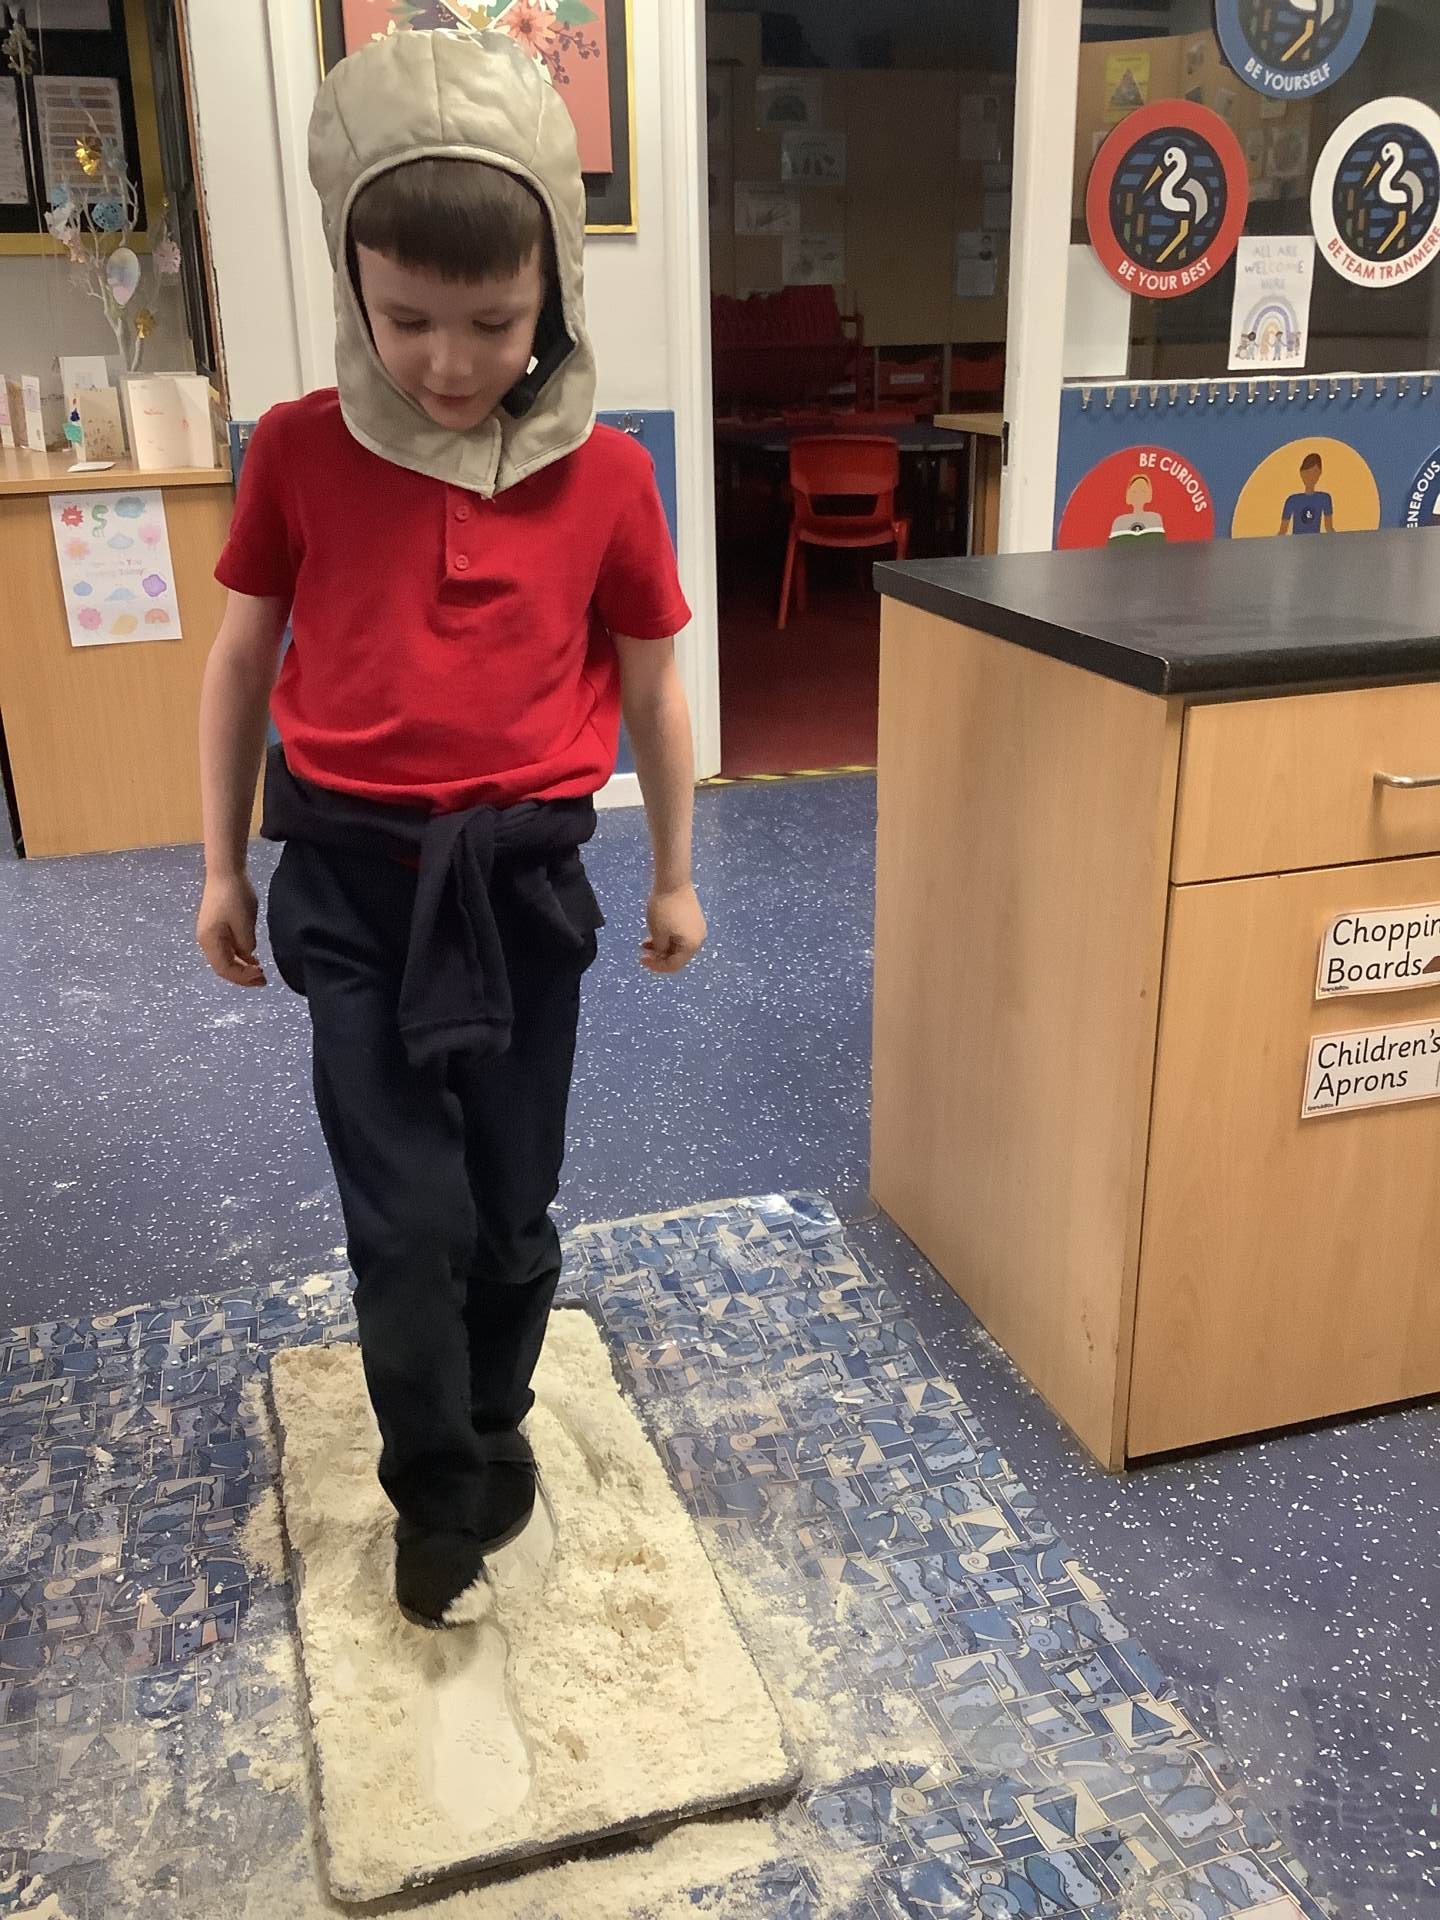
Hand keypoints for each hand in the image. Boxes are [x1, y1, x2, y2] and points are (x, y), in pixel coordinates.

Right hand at [197, 870, 266, 987]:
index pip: (225, 969)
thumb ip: (246, 945)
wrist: (225, 872)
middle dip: (242, 975)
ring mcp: (209, 933)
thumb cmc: (235, 897)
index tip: (261, 979)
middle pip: (223, 966)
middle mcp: (206, 940)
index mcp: (210, 941)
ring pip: (225, 958)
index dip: (243, 978)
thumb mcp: (245, 924)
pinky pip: (226, 948)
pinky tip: (252, 958)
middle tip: (262, 979)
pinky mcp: (215, 927)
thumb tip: (247, 954)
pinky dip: (239, 956)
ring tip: (258, 971)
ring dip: (241, 966)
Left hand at [642, 883, 706, 974]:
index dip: (656, 966)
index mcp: (691, 946)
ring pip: (678, 946)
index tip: (642, 959)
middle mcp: (699, 940)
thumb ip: (659, 950)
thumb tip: (660, 955)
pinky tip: (656, 932)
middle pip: (677, 957)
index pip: (673, 965)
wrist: (674, 882)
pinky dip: (668, 937)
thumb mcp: (658, 933)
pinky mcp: (694, 919)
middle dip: (659, 956)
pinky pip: (681, 935)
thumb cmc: (664, 909)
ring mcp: (698, 929)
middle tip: (643, 952)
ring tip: (646, 941)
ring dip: (662, 947)